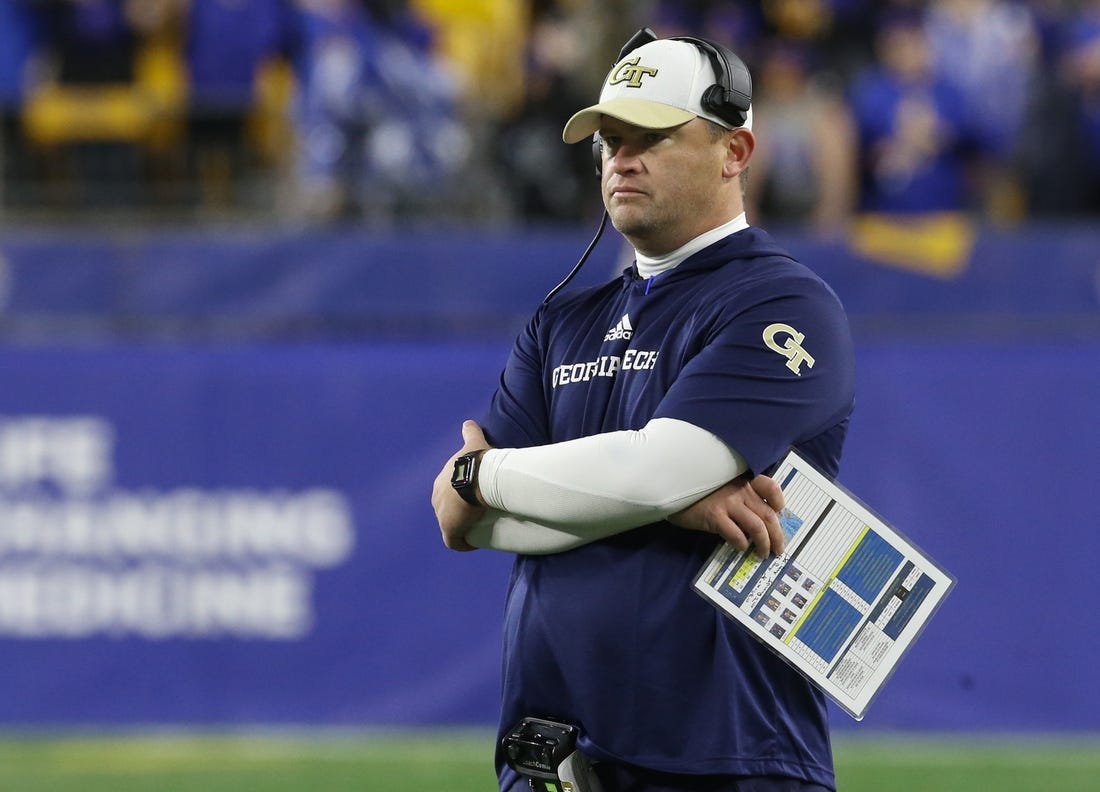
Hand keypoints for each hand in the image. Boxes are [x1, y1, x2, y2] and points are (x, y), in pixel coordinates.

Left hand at [431, 420, 491, 551]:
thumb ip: (470, 432)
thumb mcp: (472, 443)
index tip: (474, 498)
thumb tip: (468, 422)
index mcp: (440, 483)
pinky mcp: (450, 530)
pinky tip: (474, 543)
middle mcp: (437, 500)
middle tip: (479, 512)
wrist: (477, 477)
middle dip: (459, 513)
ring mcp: (442, 516)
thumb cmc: (476, 461)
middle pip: (447, 509)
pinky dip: (463, 544)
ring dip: (462, 528)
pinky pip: (454, 542)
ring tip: (480, 527)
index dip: (459, 496)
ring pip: (451, 526)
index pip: (448, 492)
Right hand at [669, 474, 785, 556]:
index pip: (769, 487)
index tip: (779, 513)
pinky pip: (736, 534)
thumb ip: (739, 497)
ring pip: (757, 526)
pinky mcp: (714, 516)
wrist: (671, 490)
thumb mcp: (722, 487)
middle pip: (768, 514)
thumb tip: (758, 521)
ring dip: (764, 544)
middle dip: (777, 535)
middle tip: (778, 550)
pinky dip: (742, 544)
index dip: (779, 501)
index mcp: (743, 481)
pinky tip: (741, 548)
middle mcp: (739, 490)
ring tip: (763, 555)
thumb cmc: (698, 491)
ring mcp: (727, 503)